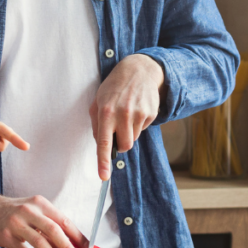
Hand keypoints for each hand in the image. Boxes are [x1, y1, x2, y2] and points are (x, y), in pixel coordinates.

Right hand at [0, 181, 86, 247]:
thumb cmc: (13, 212)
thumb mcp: (32, 210)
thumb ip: (49, 224)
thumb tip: (72, 244)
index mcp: (40, 203)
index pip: (64, 220)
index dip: (77, 236)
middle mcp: (29, 210)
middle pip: (54, 230)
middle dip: (68, 247)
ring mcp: (16, 223)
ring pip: (39, 242)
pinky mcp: (5, 235)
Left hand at [90, 53, 164, 179]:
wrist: (138, 70)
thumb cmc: (114, 88)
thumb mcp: (98, 101)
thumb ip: (96, 124)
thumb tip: (101, 145)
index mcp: (105, 112)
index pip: (104, 142)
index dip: (103, 161)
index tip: (103, 176)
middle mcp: (122, 114)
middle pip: (124, 146)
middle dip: (121, 144)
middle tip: (118, 129)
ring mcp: (138, 114)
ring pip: (134, 139)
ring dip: (129, 132)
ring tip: (126, 114)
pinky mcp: (150, 113)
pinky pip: (143, 129)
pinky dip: (138, 124)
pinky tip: (136, 109)